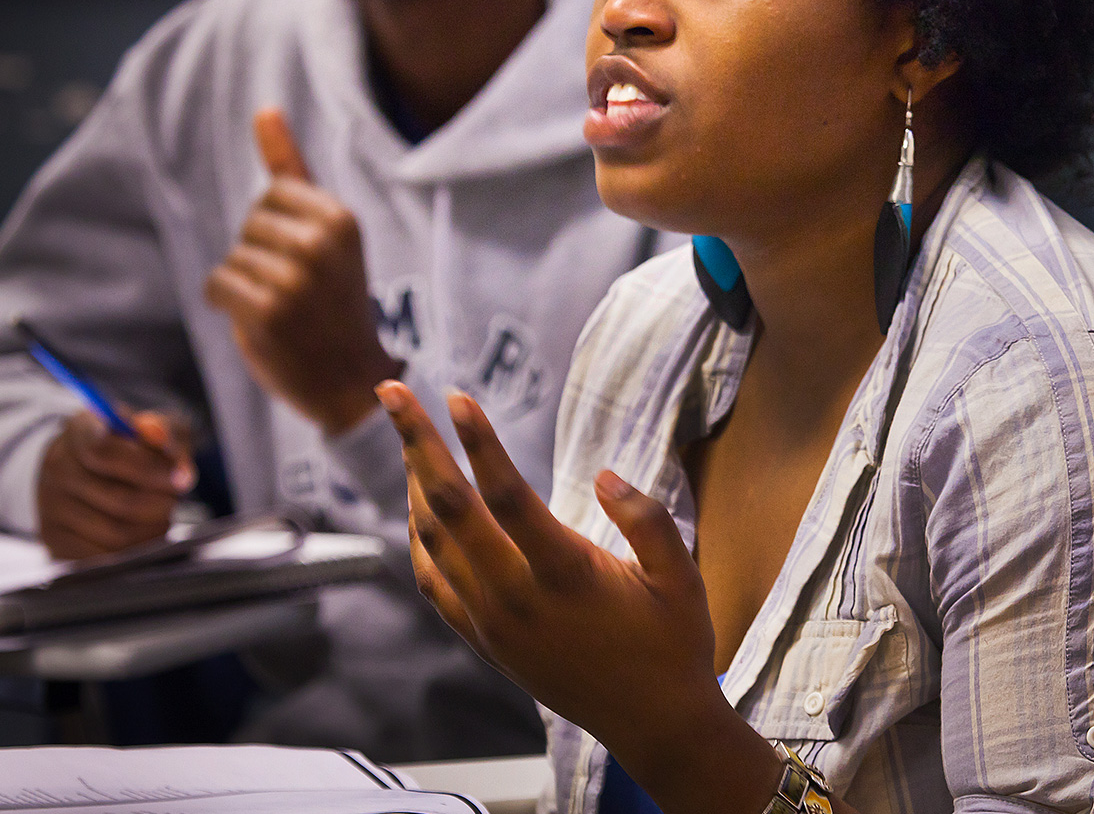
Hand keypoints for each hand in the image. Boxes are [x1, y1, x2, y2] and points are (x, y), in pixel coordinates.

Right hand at [37, 408, 192, 559]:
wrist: (96, 467)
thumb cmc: (134, 446)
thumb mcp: (156, 429)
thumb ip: (167, 433)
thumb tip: (166, 446)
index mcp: (80, 430)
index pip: (105, 451)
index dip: (150, 468)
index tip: (181, 478)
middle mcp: (57, 467)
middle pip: (121, 500)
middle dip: (162, 504)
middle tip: (174, 500)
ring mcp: (50, 506)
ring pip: (117, 533)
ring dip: (152, 528)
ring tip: (160, 514)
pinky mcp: (54, 540)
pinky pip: (104, 558)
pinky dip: (132, 550)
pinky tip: (141, 533)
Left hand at [205, 108, 400, 433]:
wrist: (351, 380)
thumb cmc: (332, 303)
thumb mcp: (325, 232)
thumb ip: (290, 171)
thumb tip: (264, 108)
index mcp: (341, 218)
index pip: (271, 195)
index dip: (277, 229)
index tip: (310, 262)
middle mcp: (322, 242)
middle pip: (249, 224)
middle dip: (259, 256)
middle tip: (297, 291)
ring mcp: (296, 277)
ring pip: (232, 257)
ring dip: (245, 285)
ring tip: (283, 309)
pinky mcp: (269, 310)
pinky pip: (218, 284)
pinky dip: (228, 304)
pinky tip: (260, 322)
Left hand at [377, 380, 787, 813]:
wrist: (652, 723)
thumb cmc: (673, 643)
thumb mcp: (682, 576)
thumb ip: (647, 519)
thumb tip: (607, 475)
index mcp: (566, 575)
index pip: (507, 496)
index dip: (479, 442)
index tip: (457, 396)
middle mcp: (516, 598)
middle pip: (448, 509)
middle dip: (416, 444)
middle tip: (391, 391)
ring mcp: (493, 623)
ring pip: (431, 543)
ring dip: (411, 483)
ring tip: (407, 434)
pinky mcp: (485, 641)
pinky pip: (433, 583)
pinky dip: (417, 539)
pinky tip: (418, 508)